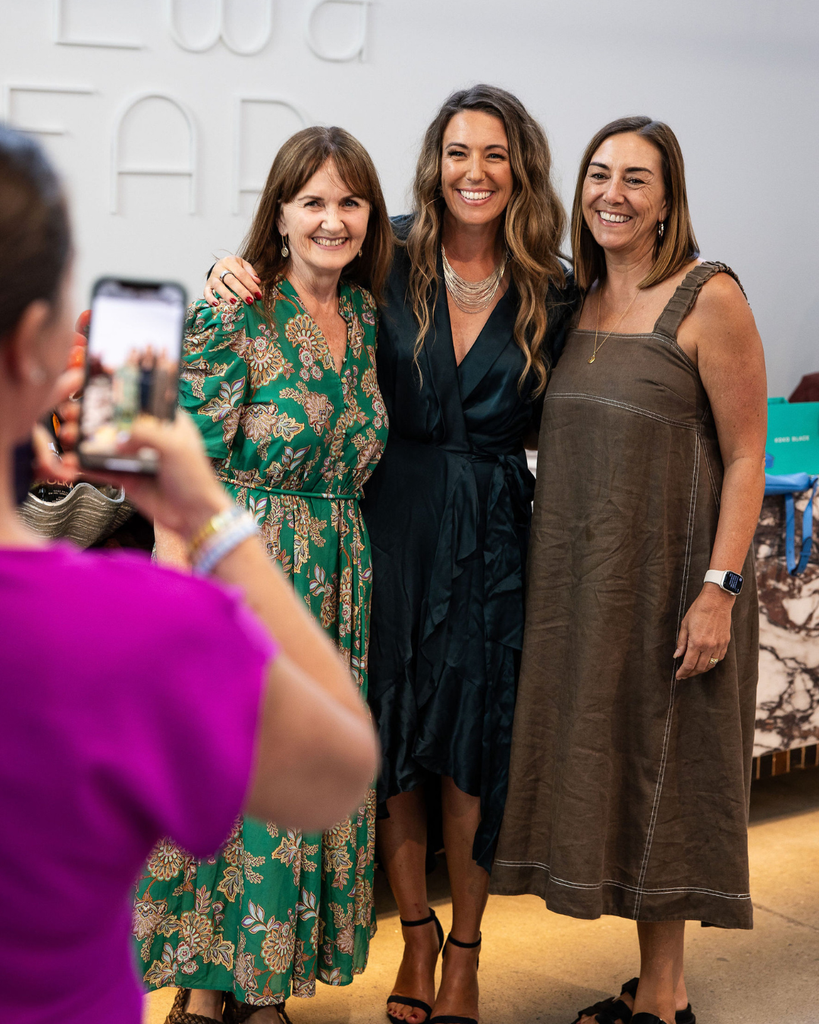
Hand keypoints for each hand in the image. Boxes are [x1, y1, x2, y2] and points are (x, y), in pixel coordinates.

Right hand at [35, 411, 231, 542]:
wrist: (194, 516)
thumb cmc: (194, 477)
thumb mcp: (174, 446)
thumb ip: (144, 434)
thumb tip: (117, 440)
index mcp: (168, 423)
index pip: (140, 401)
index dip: (118, 395)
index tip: (93, 389)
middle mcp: (150, 437)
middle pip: (116, 422)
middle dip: (93, 417)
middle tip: (73, 413)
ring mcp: (136, 458)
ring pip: (105, 445)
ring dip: (85, 440)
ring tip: (69, 436)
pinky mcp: (127, 478)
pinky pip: (102, 469)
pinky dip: (86, 466)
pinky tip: (72, 462)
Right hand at [205, 256, 261, 306]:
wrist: (219, 265)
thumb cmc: (234, 267)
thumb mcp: (243, 264)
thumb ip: (250, 271)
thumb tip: (257, 281)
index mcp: (230, 261)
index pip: (241, 274)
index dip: (251, 285)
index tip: (258, 295)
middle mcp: (220, 268)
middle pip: (230, 280)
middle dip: (241, 291)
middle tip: (250, 301)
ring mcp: (212, 277)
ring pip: (218, 286)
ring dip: (227, 295)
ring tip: (235, 303)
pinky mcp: (207, 285)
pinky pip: (206, 292)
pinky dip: (210, 299)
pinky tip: (217, 304)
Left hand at [674, 585, 733, 678]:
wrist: (717, 601)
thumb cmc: (698, 610)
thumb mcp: (684, 625)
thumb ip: (681, 642)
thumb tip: (677, 655)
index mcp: (697, 642)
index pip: (689, 664)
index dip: (683, 672)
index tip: (678, 676)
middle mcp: (709, 646)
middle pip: (699, 667)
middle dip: (690, 673)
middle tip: (684, 675)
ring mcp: (719, 645)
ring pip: (710, 665)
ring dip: (701, 670)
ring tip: (693, 670)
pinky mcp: (725, 643)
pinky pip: (718, 658)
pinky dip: (711, 663)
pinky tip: (705, 662)